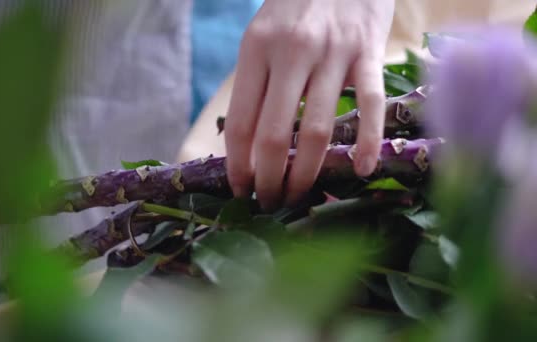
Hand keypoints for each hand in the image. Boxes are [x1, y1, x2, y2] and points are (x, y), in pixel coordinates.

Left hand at [224, 0, 394, 209]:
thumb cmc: (295, 8)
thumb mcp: (261, 37)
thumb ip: (254, 85)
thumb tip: (245, 145)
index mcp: (256, 49)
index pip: (241, 122)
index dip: (238, 164)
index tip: (240, 190)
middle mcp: (292, 52)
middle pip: (275, 134)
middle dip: (268, 179)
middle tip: (268, 203)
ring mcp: (333, 52)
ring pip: (318, 128)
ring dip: (306, 173)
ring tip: (298, 196)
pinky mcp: (369, 51)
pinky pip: (371, 103)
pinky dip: (366, 141)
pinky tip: (361, 170)